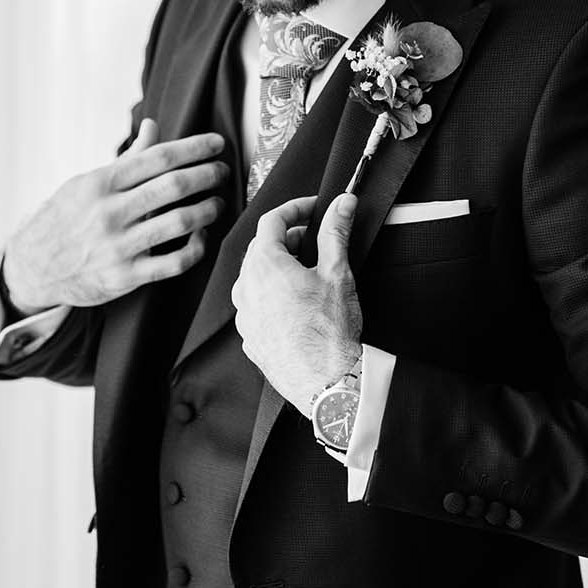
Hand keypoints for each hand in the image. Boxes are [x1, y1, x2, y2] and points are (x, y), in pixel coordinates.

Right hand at [1, 118, 228, 310]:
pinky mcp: (125, 277)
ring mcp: (118, 246)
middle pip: (173, 186)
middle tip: (222, 171)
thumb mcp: (86, 184)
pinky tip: (201, 236)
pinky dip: (196, 248)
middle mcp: (109, 213)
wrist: (32, 267)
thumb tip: (153, 126)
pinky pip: (174, 263)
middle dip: (207, 175)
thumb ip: (126, 159)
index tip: (216, 144)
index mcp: (100, 183)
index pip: (157, 158)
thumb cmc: (64, 220)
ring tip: (217, 202)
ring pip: (179, 223)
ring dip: (207, 209)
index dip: (193, 148)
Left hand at [231, 193, 362, 415]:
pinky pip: (256, 305)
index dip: (295, 208)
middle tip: (313, 240)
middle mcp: (246, 288)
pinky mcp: (250, 337)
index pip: (271, 220)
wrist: (326, 382)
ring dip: (278, 267)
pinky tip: (296, 304)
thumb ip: (336, 232)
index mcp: (265, 266)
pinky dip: (273, 295)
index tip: (312, 209)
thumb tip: (342, 205)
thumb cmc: (330, 334)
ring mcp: (245, 315)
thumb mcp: (337, 273)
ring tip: (306, 274)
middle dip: (287, 237)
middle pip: (261, 248)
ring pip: (255, 277)